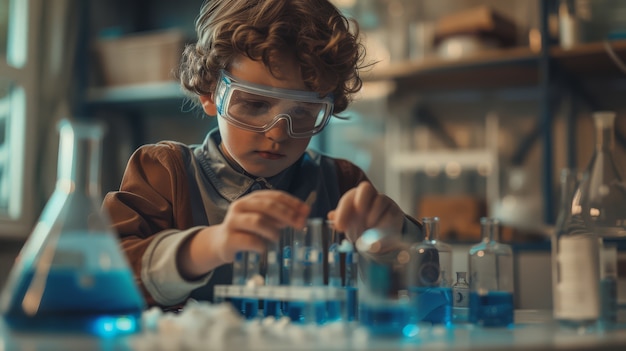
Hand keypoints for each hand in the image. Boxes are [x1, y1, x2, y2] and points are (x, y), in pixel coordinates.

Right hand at [179, 190, 309, 278]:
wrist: (221, 244)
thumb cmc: (247, 231)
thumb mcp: (263, 220)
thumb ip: (280, 216)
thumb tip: (304, 215)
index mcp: (251, 199)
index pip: (275, 196)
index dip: (292, 203)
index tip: (306, 211)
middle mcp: (240, 206)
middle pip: (267, 206)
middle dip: (287, 214)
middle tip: (300, 224)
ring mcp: (233, 222)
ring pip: (257, 221)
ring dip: (273, 230)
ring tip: (278, 238)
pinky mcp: (229, 239)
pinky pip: (249, 240)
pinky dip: (261, 245)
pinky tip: (265, 249)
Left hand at [327, 181, 404, 242]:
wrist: (382, 235)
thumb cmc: (362, 226)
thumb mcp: (349, 224)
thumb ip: (339, 219)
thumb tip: (331, 216)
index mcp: (356, 197)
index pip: (349, 197)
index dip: (343, 210)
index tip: (339, 226)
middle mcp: (371, 196)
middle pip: (366, 188)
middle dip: (361, 201)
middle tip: (358, 215)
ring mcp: (385, 202)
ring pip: (380, 201)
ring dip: (372, 216)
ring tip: (367, 228)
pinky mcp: (396, 212)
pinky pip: (391, 215)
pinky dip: (383, 225)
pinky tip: (378, 234)